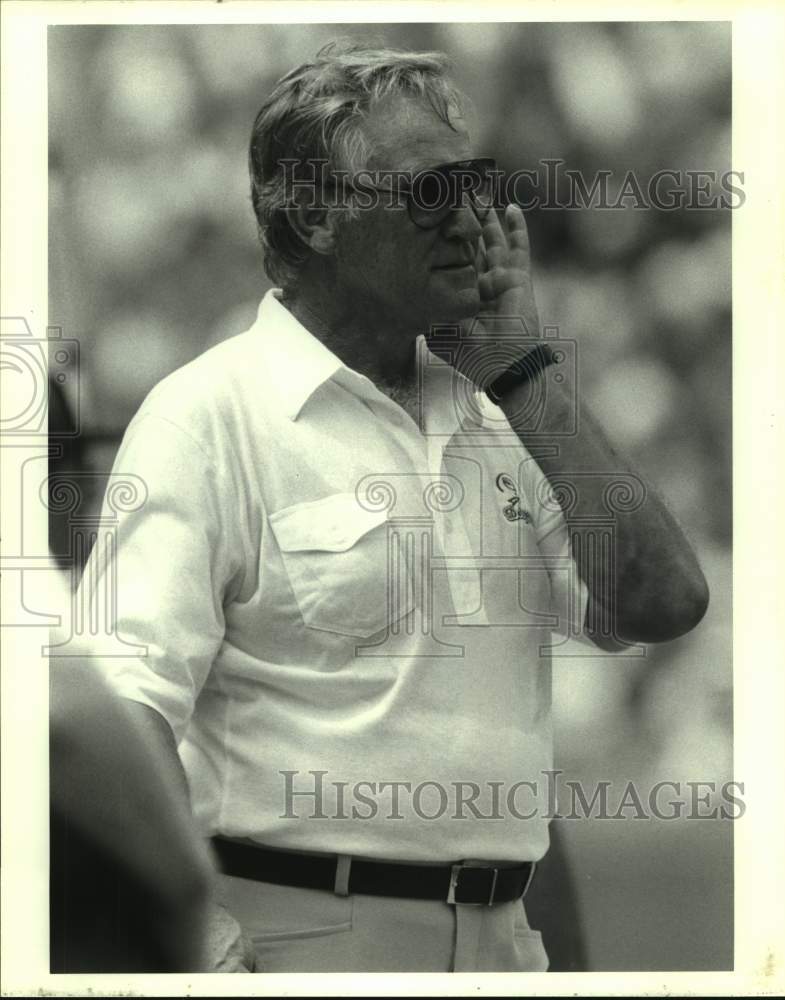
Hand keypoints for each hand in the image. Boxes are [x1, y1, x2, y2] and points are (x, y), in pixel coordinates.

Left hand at [426, 204, 542, 388]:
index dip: (442, 243)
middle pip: (472, 246)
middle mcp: (480, 283)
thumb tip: (404, 301)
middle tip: (454, 196)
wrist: (503, 363)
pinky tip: (513, 207)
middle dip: (464, 223)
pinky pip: (520, 247)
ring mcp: (501, 278)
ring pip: (493, 240)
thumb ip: (426, 317)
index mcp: (462, 295)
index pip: (451, 262)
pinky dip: (518, 227)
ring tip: (478, 194)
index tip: (430, 221)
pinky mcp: (519, 277)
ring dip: (486, 218)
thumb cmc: (472, 355)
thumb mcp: (439, 336)